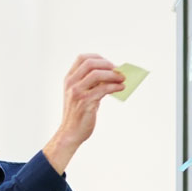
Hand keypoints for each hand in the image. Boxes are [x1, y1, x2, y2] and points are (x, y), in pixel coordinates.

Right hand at [42, 54, 124, 173]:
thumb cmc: (78, 114)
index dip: (98, 58)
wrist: (70, 133)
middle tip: (118, 70)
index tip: (109, 64)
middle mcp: (71, 84)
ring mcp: (77, 92)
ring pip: (97, 74)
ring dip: (113, 75)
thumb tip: (112, 73)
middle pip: (90, 63)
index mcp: (68, 79)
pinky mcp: (85, 102)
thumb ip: (92, 83)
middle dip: (107, 64)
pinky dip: (115, 86)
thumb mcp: (81, 94)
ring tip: (122, 79)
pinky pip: (103, 89)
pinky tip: (121, 88)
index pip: (82, 58)